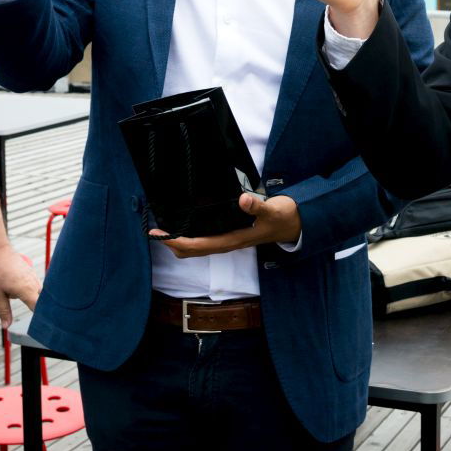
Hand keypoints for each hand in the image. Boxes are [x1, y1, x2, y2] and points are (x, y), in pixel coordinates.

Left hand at [0, 243, 42, 326]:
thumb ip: (3, 311)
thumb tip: (7, 326)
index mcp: (26, 290)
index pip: (39, 307)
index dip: (41, 317)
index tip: (42, 326)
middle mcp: (34, 283)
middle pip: (42, 301)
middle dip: (41, 309)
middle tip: (38, 320)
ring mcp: (34, 277)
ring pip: (39, 293)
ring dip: (34, 299)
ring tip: (23, 301)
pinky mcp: (32, 273)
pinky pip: (35, 285)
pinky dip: (31, 291)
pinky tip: (17, 288)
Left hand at [150, 193, 301, 257]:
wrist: (296, 225)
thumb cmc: (284, 217)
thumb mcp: (273, 209)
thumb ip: (258, 205)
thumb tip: (243, 200)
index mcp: (234, 239)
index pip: (199, 245)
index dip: (177, 241)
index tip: (160, 234)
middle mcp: (229, 243)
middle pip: (194, 250)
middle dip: (173, 244)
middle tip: (155, 232)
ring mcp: (230, 240)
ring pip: (199, 247)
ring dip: (180, 242)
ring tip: (165, 231)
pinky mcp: (232, 235)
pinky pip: (206, 241)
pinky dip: (192, 238)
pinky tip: (186, 228)